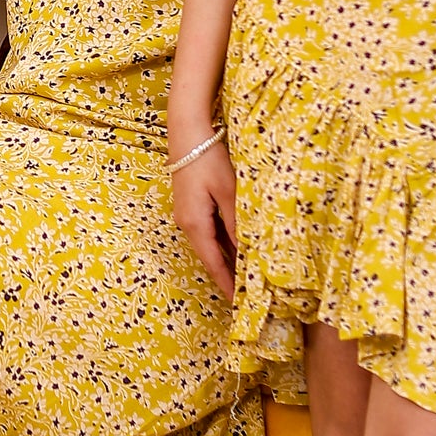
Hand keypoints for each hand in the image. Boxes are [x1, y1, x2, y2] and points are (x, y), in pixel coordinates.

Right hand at [173, 139, 237, 298]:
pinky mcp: (191, 205)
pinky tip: (236, 247)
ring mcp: (187, 214)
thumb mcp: (228, 192)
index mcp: (195, 224)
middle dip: (227, 275)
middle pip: (210, 257)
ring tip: (245, 275)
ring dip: (225, 259)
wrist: (187, 132)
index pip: (214, 263)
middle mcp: (187, 223)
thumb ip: (237, 223)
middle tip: (247, 294)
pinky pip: (208, 231)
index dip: (227, 284)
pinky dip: (222, 243)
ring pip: (210, 244)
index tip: (239, 303)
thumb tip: (246, 251)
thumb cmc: (208, 160)